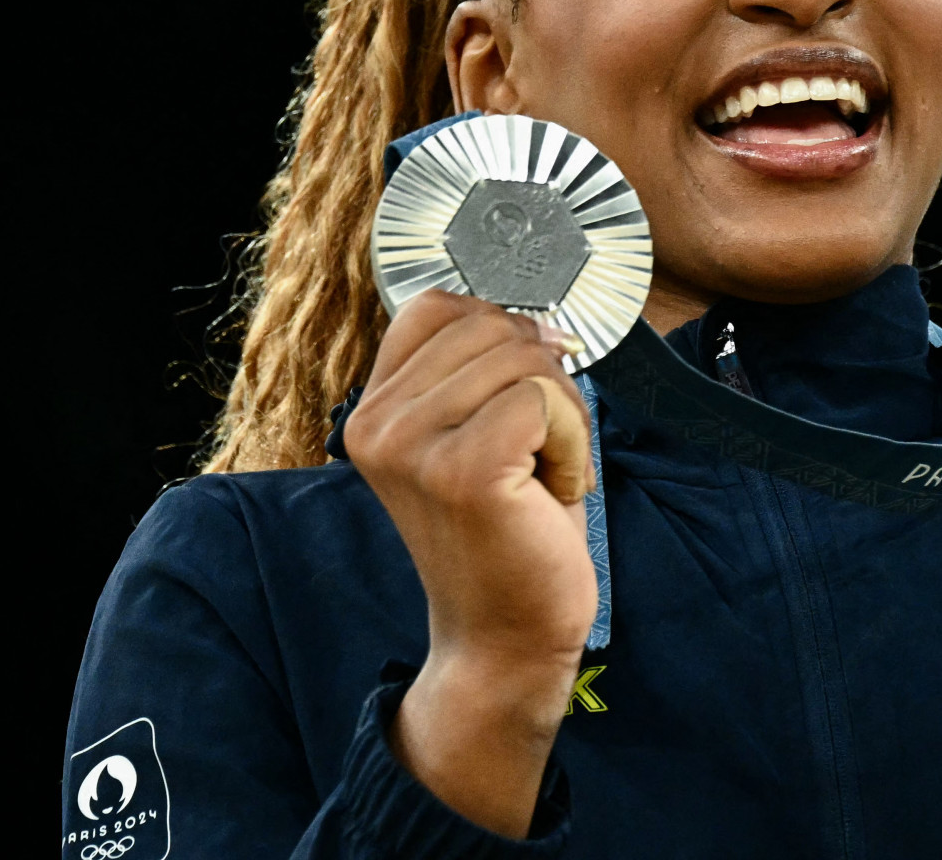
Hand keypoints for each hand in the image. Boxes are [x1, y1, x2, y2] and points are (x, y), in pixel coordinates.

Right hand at [343, 291, 597, 835]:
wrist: (504, 639)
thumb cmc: (507, 532)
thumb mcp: (476, 434)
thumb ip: (479, 367)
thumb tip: (534, 302)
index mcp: (371, 408)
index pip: (439, 305)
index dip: (500, 327)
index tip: (526, 382)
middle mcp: (376, 422)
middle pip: (490, 324)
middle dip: (541, 380)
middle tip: (534, 453)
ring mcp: (411, 447)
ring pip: (524, 359)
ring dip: (560, 418)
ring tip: (536, 477)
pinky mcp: (461, 471)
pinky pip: (545, 401)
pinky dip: (569, 446)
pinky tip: (547, 495)